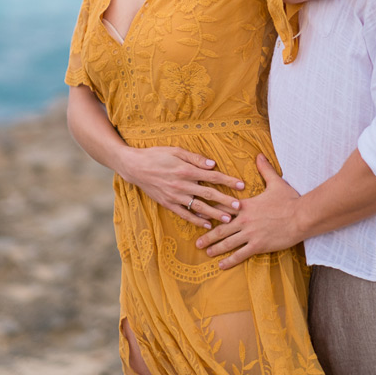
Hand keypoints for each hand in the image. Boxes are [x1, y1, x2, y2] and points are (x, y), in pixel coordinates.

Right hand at [119, 146, 244, 228]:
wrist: (134, 167)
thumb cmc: (156, 155)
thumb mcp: (176, 150)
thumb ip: (195, 158)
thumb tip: (213, 164)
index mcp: (186, 170)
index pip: (213, 176)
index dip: (228, 181)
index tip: (242, 185)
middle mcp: (182, 185)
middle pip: (209, 194)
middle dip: (225, 201)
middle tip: (239, 208)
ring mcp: (174, 196)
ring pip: (198, 207)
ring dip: (214, 214)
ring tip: (227, 220)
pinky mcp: (167, 204)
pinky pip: (184, 214)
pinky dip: (196, 220)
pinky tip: (207, 224)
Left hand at [196, 155, 301, 269]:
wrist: (302, 216)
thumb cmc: (290, 199)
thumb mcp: (276, 182)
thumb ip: (265, 169)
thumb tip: (259, 155)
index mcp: (246, 206)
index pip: (224, 209)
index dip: (211, 212)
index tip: (200, 215)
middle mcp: (244, 221)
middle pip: (221, 229)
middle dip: (208, 236)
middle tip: (197, 242)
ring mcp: (250, 234)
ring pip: (227, 243)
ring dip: (215, 248)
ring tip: (207, 252)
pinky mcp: (258, 245)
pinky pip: (240, 255)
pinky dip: (230, 261)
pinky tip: (221, 265)